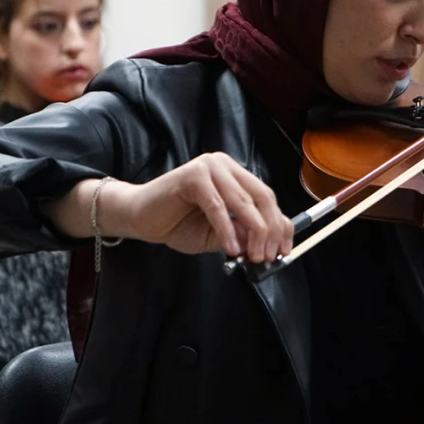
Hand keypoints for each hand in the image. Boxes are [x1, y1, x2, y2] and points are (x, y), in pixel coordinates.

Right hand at [63, 153, 293, 261]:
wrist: (139, 218)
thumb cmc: (177, 224)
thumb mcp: (218, 235)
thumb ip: (242, 235)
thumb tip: (267, 246)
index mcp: (235, 175)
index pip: (267, 198)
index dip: (280, 225)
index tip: (284, 251)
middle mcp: (225, 166)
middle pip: (261, 198)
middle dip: (269, 231)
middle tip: (268, 257)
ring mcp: (209, 167)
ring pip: (243, 202)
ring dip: (252, 233)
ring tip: (253, 257)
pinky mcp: (193, 176)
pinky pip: (218, 206)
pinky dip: (227, 230)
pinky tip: (230, 249)